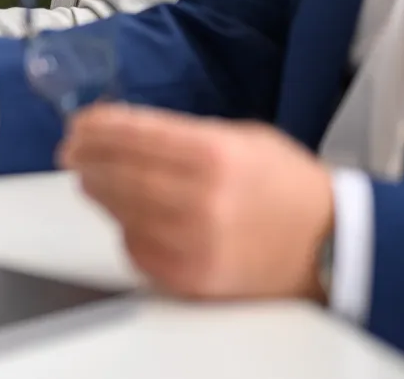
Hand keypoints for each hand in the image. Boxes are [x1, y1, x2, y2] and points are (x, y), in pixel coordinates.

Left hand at [60, 106, 333, 302]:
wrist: (331, 243)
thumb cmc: (285, 185)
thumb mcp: (241, 138)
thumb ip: (184, 134)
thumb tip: (127, 131)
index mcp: (215, 154)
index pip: (136, 134)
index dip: (100, 127)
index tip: (80, 123)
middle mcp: (202, 199)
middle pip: (121, 174)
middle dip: (88, 159)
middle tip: (71, 151)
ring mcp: (196, 243)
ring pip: (123, 212)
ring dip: (99, 192)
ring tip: (88, 178)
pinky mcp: (195, 280)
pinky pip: (139, 251)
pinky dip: (125, 231)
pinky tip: (122, 217)